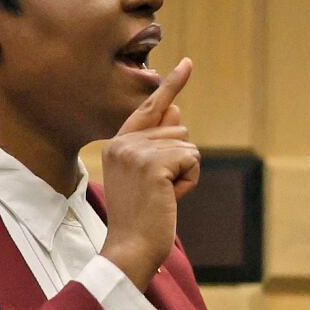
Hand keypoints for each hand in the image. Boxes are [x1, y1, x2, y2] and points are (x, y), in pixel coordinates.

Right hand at [98, 57, 198, 287]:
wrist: (130, 247)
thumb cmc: (142, 217)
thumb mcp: (148, 177)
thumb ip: (159, 144)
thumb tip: (176, 110)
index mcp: (117, 143)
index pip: (148, 108)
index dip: (171, 86)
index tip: (187, 63)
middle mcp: (123, 142)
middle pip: (178, 130)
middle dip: (181, 161)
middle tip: (160, 190)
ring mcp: (136, 151)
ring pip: (188, 146)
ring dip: (186, 173)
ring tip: (163, 195)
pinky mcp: (153, 163)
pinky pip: (192, 160)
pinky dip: (189, 181)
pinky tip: (170, 198)